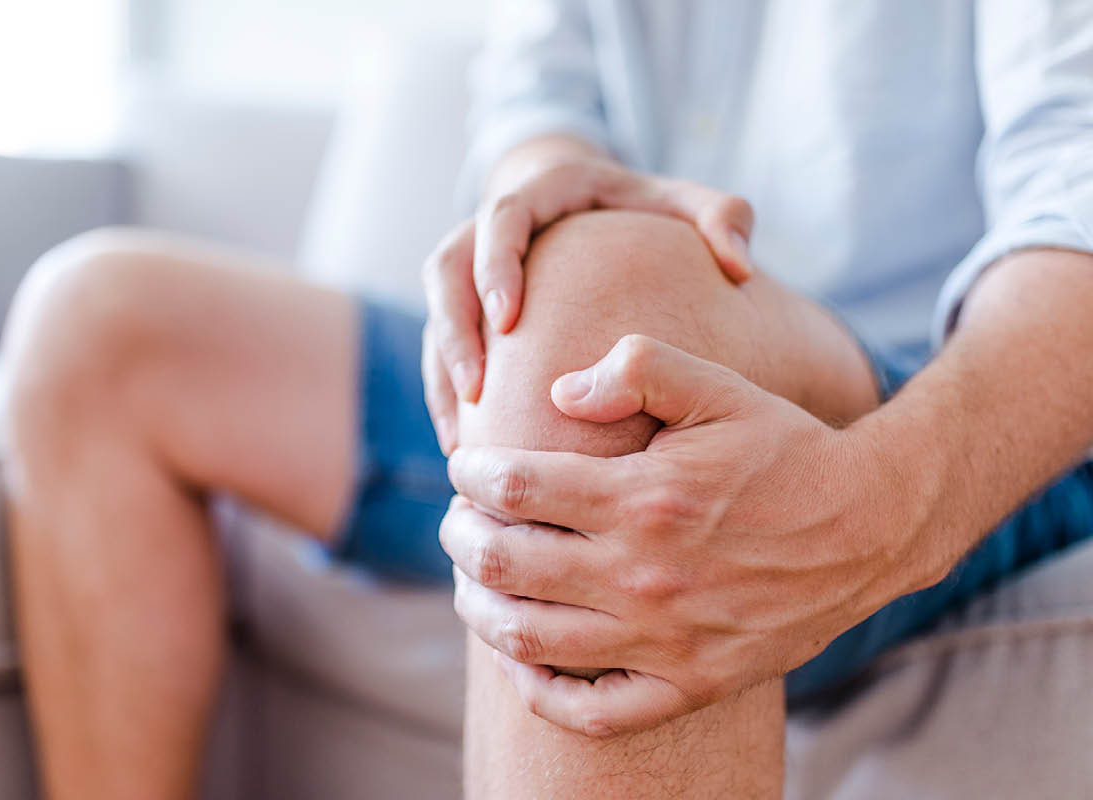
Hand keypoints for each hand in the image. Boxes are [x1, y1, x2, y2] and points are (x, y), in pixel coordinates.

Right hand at [421, 158, 756, 454]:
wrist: (589, 202)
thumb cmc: (642, 208)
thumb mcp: (682, 202)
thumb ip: (721, 218)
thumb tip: (739, 265)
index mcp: (539, 193)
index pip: (501, 218)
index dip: (496, 267)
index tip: (509, 319)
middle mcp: (490, 226)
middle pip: (446, 269)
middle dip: (455, 330)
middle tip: (477, 387)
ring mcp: (471, 268)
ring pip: (436, 316)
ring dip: (442, 373)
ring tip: (461, 435)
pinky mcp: (463, 306)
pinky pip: (440, 349)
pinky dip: (446, 394)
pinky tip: (464, 444)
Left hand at [440, 335, 925, 735]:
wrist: (870, 526)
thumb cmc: (786, 450)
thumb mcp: (719, 388)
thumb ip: (636, 369)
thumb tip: (558, 393)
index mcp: (644, 498)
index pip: (515, 488)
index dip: (472, 473)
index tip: (465, 465)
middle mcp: (645, 575)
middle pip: (505, 563)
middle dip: (459, 536)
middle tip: (456, 520)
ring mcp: (666, 639)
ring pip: (530, 638)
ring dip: (479, 607)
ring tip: (470, 581)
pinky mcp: (692, 683)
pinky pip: (594, 711)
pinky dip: (541, 693)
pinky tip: (522, 662)